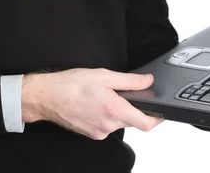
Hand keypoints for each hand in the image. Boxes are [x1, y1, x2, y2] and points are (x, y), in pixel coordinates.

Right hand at [22, 67, 162, 139]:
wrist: (48, 96)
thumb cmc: (70, 84)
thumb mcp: (104, 75)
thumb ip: (130, 80)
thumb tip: (147, 81)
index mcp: (114, 110)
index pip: (146, 123)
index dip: (157, 118)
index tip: (161, 112)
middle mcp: (108, 125)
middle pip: (132, 121)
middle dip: (131, 107)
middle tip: (121, 92)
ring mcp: (100, 132)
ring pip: (118, 123)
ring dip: (117, 110)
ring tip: (101, 95)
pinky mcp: (92, 134)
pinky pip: (106, 125)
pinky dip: (106, 115)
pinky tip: (94, 103)